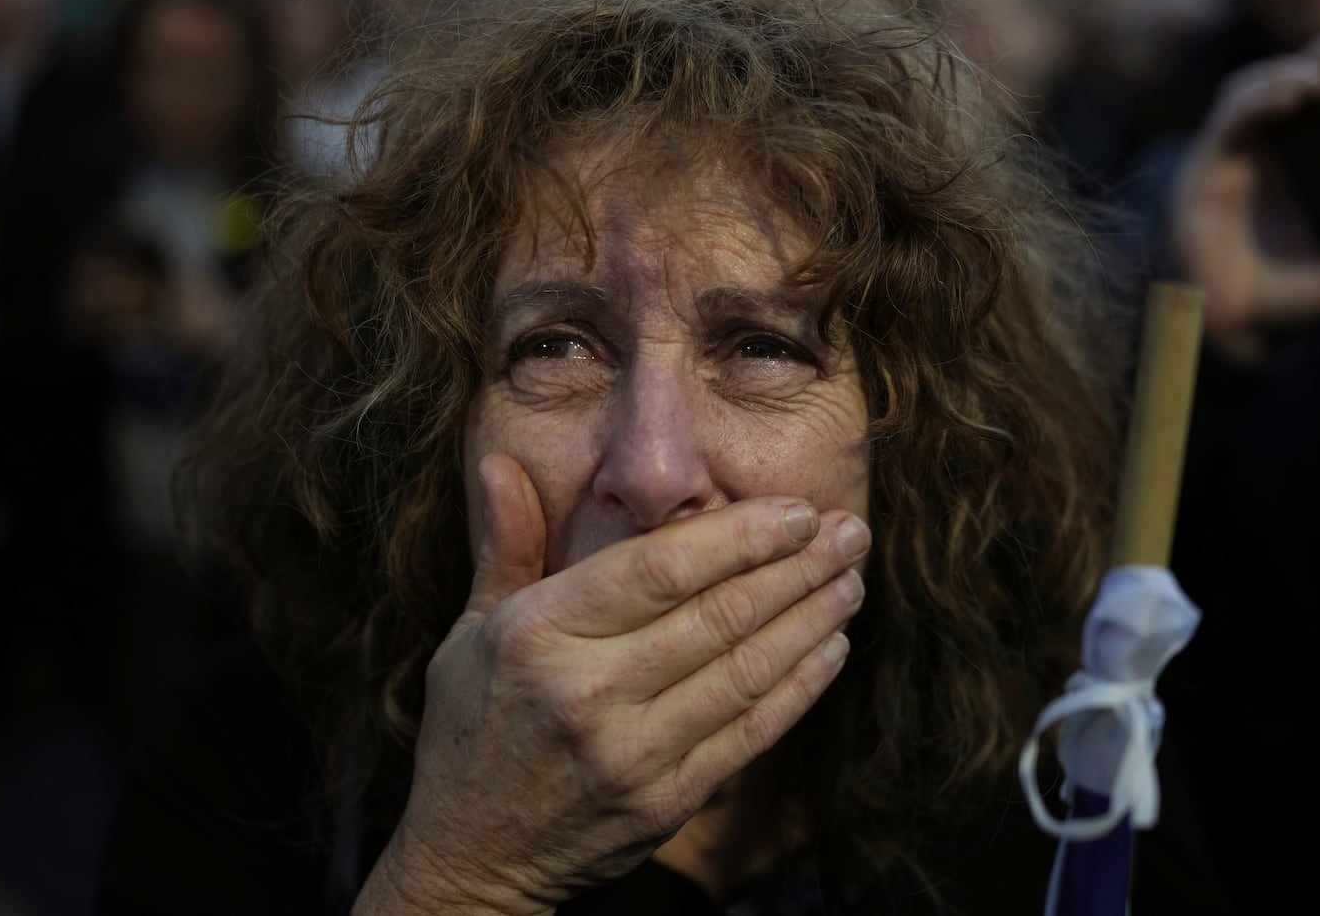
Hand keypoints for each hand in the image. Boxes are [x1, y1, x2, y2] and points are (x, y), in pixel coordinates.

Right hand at [354, 454, 868, 915]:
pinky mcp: (665, 802)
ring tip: (850, 582)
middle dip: (797, 567)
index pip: (661, 566)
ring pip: (746, 670)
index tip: (796, 510)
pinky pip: (750, 734)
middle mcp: (586, 690)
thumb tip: (500, 461)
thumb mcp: (470, 630)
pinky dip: (799, 687)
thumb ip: (506, 544)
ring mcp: (630, 753)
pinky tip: (831, 649)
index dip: (741, 534)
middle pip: (718, 613)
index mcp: (539, 633)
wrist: (469, 858)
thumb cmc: (472, 728)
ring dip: (811, 620)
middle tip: (849, 533)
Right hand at [1169, 20, 1319, 358]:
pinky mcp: (1206, 163)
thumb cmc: (1280, 296)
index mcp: (1306, 162)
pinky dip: (1256, 102)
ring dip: (1288, 73)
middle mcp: (1271, 149)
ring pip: (1256, 87)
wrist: (1227, 328)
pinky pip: (1230, 119)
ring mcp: (1237, 153)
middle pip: (1296, 77)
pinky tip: (1288, 99)